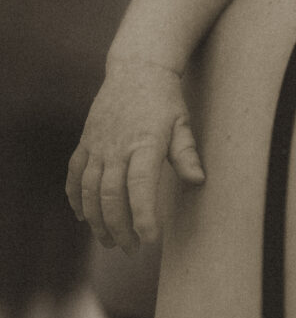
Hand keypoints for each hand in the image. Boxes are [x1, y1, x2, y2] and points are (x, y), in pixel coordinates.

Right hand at [66, 60, 204, 253]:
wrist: (137, 68)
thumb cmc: (165, 98)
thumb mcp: (182, 121)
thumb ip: (187, 152)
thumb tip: (199, 180)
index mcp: (145, 142)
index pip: (140, 186)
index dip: (144, 216)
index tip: (151, 239)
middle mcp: (117, 146)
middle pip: (111, 196)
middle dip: (120, 228)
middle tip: (131, 250)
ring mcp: (98, 144)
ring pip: (90, 191)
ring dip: (97, 221)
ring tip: (110, 241)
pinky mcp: (86, 142)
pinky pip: (75, 175)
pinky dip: (76, 198)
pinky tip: (83, 216)